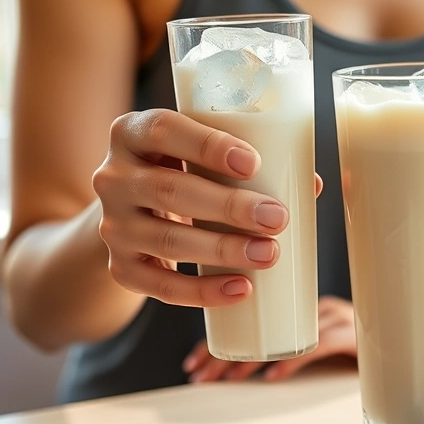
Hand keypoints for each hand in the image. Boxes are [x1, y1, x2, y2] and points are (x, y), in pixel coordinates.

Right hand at [92, 109, 320, 306]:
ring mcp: (112, 225)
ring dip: (223, 250)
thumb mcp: (198, 155)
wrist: (132, 214)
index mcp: (132, 133)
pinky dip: (202, 292)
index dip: (207, 146)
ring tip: (269, 254)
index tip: (253, 163)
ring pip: (168, 241)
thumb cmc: (182, 172)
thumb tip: (312, 185)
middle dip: (229, 207)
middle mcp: (113, 177)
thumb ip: (245, 161)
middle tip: (276, 218)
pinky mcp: (120, 266)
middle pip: (170, 191)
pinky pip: (160, 285)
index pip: (162, 131)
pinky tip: (239, 290)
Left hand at [182, 296, 357, 381]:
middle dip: (224, 353)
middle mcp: (311, 305)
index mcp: (295, 302)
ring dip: (253, 359)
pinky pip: (321, 345)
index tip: (192, 365)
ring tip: (229, 378)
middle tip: (201, 376)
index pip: (245, 316)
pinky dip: (295, 361)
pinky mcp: (354, 334)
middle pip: (258, 324)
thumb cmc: (348, 345)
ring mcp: (333, 318)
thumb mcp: (306, 341)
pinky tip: (274, 376)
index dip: (216, 341)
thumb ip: (278, 347)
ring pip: (284, 335)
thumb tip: (229, 371)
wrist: (398, 341)